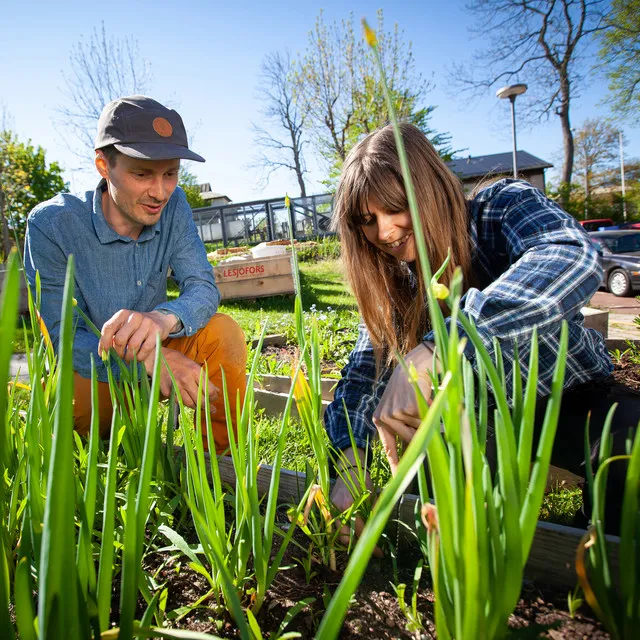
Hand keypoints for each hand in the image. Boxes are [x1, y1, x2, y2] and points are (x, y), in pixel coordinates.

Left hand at [98, 309, 178, 362]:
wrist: (160, 320)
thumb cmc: (137, 326)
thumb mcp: (124, 325)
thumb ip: (113, 335)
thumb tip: (103, 352)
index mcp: (123, 314)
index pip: (108, 328)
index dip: (103, 343)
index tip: (103, 354)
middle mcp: (134, 316)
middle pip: (120, 339)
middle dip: (118, 352)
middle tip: (119, 357)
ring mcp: (147, 323)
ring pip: (133, 346)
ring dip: (128, 357)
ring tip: (128, 359)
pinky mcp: (156, 331)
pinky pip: (145, 349)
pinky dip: (139, 357)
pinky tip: (138, 359)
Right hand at [144, 347, 218, 410]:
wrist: (158, 359)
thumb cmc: (179, 362)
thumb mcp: (195, 366)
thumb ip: (205, 379)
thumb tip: (216, 391)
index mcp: (195, 372)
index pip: (209, 391)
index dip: (214, 397)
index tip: (214, 398)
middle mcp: (186, 380)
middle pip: (200, 400)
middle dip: (207, 406)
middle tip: (210, 409)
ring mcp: (175, 387)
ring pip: (189, 404)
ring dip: (196, 407)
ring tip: (200, 406)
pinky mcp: (167, 392)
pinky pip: (179, 402)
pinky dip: (184, 404)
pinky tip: (188, 402)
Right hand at [330, 447, 381, 556]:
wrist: (347, 469)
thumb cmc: (362, 480)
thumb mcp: (372, 496)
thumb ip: (375, 513)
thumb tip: (380, 531)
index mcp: (351, 505)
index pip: (361, 531)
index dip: (371, 544)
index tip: (380, 553)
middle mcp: (339, 510)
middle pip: (347, 538)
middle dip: (360, 547)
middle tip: (372, 550)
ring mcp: (331, 510)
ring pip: (339, 535)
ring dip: (351, 542)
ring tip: (364, 543)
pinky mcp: (329, 510)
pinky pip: (336, 527)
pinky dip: (344, 533)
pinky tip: (354, 535)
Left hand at [373, 342, 433, 474]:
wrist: (416, 362)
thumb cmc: (409, 386)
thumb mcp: (400, 407)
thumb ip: (403, 429)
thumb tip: (412, 454)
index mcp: (380, 419)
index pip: (388, 447)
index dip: (395, 463)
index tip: (399, 478)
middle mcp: (385, 418)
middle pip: (410, 441)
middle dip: (423, 435)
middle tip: (427, 421)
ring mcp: (396, 413)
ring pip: (420, 431)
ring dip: (428, 420)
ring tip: (423, 401)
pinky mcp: (409, 408)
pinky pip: (427, 421)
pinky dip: (432, 412)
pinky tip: (427, 397)